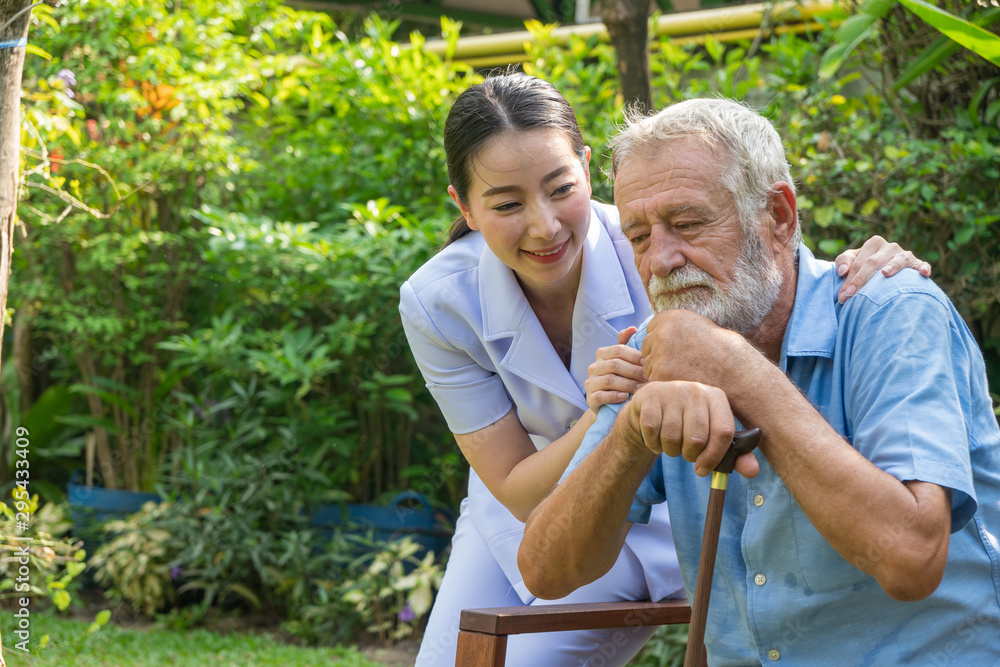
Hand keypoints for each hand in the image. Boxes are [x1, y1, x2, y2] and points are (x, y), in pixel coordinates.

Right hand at [584, 326, 646, 411]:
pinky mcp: (590, 398)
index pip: (619, 350)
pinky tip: (626, 397)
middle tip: (649, 378)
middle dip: (635, 371)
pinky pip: (601, 395)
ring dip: (628, 384)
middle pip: (615, 365)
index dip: (635, 356)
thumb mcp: (624, 362)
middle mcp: (594, 366)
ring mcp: (590, 382)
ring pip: (609, 380)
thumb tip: (633, 328)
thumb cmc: (621, 379)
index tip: (649, 364)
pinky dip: (614, 396)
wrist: (609, 404)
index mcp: (602, 354)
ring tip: (642, 389)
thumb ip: (627, 345)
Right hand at [622, 380, 757, 477]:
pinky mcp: (649, 397)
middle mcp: (696, 390)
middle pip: (697, 439)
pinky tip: (655, 438)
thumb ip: (733, 454)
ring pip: (672, 438)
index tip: (703, 470)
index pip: (723, 432)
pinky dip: (653, 444)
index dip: (714, 457)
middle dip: (689, 455)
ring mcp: (671, 391)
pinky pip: (652, 432)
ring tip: (670, 443)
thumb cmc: (686, 423)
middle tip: (685, 453)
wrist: (651, 407)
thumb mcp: (711, 435)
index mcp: (716, 397)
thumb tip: (753, 471)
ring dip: (670, 450)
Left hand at [640, 310, 749, 389]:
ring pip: (648, 365)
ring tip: (684, 373)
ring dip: (660, 371)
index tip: (677, 348)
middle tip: (679, 364)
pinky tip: (682, 382)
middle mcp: (663, 333)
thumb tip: (655, 330)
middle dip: (658, 355)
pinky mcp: (660, 374)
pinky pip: (653, 380)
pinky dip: (664, 384)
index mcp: (672, 317)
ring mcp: (660, 354)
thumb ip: (676, 326)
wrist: (736, 373)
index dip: (663, 340)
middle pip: (647, 347)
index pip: (652, 328)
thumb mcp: (699, 325)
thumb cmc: (722, 350)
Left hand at [835, 235, 931, 302]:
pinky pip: (922, 265)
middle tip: (852, 296)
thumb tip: (842, 271)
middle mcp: (890, 247)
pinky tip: (923, 274)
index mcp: (874, 243)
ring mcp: (905, 255)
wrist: (885, 271)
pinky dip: (923, 268)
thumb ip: (844, 261)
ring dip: (892, 266)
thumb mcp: (852, 261)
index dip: (850, 279)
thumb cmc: (864, 267)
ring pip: (898, 259)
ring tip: (884, 274)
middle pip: (874, 262)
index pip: (859, 262)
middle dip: (861, 280)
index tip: (843, 296)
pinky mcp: (917, 264)